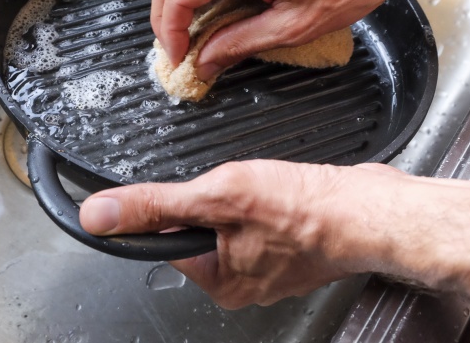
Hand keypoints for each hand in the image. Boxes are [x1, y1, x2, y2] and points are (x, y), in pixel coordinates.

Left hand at [79, 160, 404, 308]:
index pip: (168, 238)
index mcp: (218, 282)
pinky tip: (286, 192)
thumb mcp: (216, 196)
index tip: (204, 188)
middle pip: (202, 226)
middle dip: (218, 196)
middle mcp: (242, 282)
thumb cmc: (304, 208)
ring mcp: (271, 266)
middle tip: (247, 187)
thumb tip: (99, 216)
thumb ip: (154, 206)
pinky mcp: (293, 247)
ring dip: (245, 195)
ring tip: (271, 190)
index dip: (180, 203)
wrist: (370, 209)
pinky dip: (270, 199)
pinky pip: (265, 218)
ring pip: (235, 218)